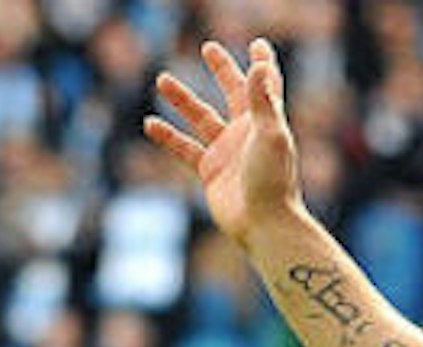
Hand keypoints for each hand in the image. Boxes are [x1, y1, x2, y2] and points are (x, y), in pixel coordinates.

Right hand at [144, 39, 306, 240]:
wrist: (264, 225)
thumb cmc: (273, 180)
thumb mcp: (269, 135)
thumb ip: (262, 100)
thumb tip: (258, 64)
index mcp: (266, 122)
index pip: (266, 85)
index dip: (263, 64)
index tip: (258, 45)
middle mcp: (248, 135)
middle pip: (234, 94)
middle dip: (223, 71)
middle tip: (208, 48)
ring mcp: (228, 153)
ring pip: (202, 118)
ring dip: (183, 99)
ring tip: (162, 79)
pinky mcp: (211, 172)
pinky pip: (185, 149)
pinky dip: (168, 137)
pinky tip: (150, 124)